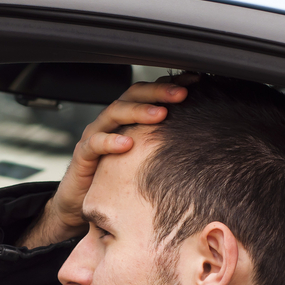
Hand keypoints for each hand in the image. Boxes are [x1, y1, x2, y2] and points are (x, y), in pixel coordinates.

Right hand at [18, 78, 191, 247]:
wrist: (82, 202)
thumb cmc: (117, 179)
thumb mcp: (145, 157)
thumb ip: (164, 144)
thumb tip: (202, 138)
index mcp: (128, 117)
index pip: (149, 93)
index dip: (170, 85)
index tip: (195, 82)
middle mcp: (111, 121)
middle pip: (133, 96)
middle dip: (158, 92)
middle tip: (181, 94)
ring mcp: (95, 135)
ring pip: (114, 113)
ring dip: (138, 111)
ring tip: (160, 114)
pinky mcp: (82, 155)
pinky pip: (95, 144)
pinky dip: (110, 141)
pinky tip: (127, 143)